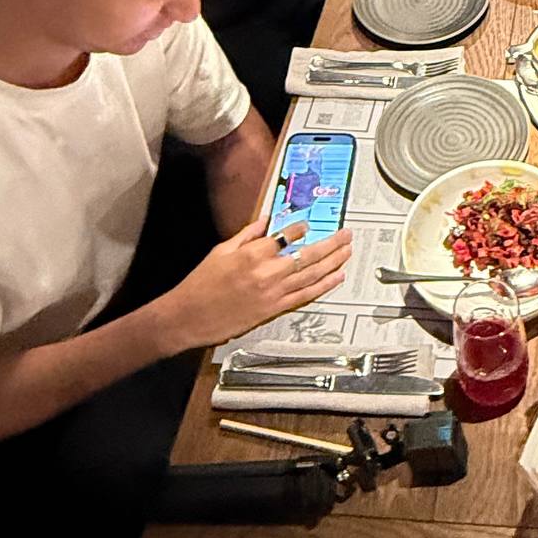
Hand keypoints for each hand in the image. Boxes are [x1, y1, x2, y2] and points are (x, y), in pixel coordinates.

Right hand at [155, 215, 352, 351]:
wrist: (190, 316)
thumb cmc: (201, 285)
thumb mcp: (220, 251)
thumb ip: (246, 235)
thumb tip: (264, 222)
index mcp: (252, 254)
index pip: (285, 236)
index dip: (301, 228)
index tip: (309, 223)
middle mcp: (266, 272)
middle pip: (307, 255)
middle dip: (330, 243)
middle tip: (345, 235)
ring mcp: (273, 292)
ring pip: (311, 275)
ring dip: (333, 262)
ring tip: (347, 252)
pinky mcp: (274, 309)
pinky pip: (305, 295)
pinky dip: (323, 286)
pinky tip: (335, 278)